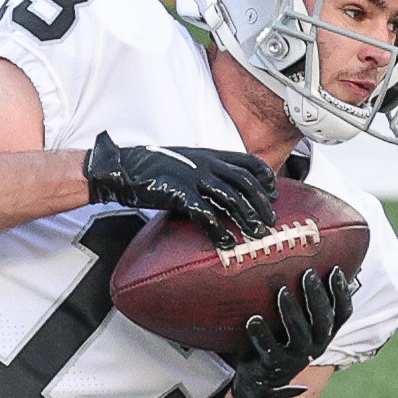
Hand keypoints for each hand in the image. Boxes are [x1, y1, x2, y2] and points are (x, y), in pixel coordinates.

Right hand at [82, 131, 274, 246]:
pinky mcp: (179, 194)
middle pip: (245, 183)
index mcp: (209, 155)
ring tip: (256, 235)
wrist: (123, 168)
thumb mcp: (186, 162)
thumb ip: (206, 170)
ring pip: (231, 198)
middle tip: (270, 222)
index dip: (265, 178)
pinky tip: (226, 243)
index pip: (248, 162)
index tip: (274, 193)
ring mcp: (193, 177)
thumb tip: (223, 188)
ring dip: (247, 219)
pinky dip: (219, 230)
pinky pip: (206, 214)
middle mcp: (205, 164)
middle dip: (261, 204)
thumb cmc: (152, 168)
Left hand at [230, 266, 354, 397]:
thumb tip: (305, 263)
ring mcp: (295, 358)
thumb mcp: (296, 324)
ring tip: (282, 291)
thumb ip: (303, 304)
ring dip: (292, 311)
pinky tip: (253, 319)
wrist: (260, 383)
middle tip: (307, 273)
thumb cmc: (279, 341)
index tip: (335, 269)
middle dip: (316, 296)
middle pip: (322, 320)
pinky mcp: (273, 365)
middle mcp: (315, 346)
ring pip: (300, 334)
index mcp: (324, 334)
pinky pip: (269, 349)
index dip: (342, 293)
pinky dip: (262, 334)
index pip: (342, 313)